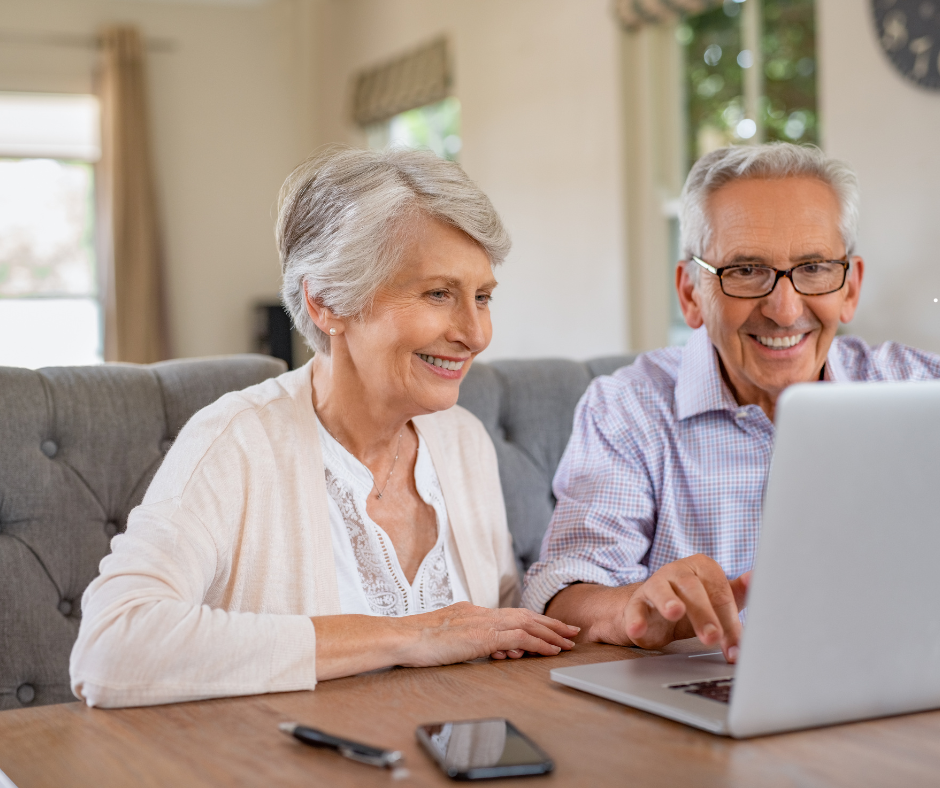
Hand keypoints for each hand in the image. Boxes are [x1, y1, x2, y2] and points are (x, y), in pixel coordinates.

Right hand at [396, 602, 578, 666]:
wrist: (403, 638)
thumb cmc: (417, 642)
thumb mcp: (448, 639)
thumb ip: (470, 641)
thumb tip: (491, 649)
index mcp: (473, 612)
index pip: (510, 614)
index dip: (533, 620)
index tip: (549, 627)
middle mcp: (482, 613)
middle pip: (524, 615)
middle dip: (550, 623)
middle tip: (570, 631)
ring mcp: (483, 623)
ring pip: (527, 624)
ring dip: (550, 633)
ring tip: (568, 642)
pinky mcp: (483, 636)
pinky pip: (519, 638)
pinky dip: (538, 643)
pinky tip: (551, 650)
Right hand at [622, 555, 749, 661]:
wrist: (654, 612)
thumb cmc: (692, 604)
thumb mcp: (716, 600)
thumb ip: (737, 592)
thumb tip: (756, 579)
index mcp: (703, 567)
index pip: (720, 591)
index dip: (730, 620)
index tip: (736, 646)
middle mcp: (678, 570)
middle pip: (693, 589)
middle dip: (704, 614)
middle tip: (713, 637)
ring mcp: (655, 584)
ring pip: (662, 590)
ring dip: (668, 601)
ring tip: (675, 612)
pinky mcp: (636, 601)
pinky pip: (635, 608)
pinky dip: (635, 619)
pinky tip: (637, 629)